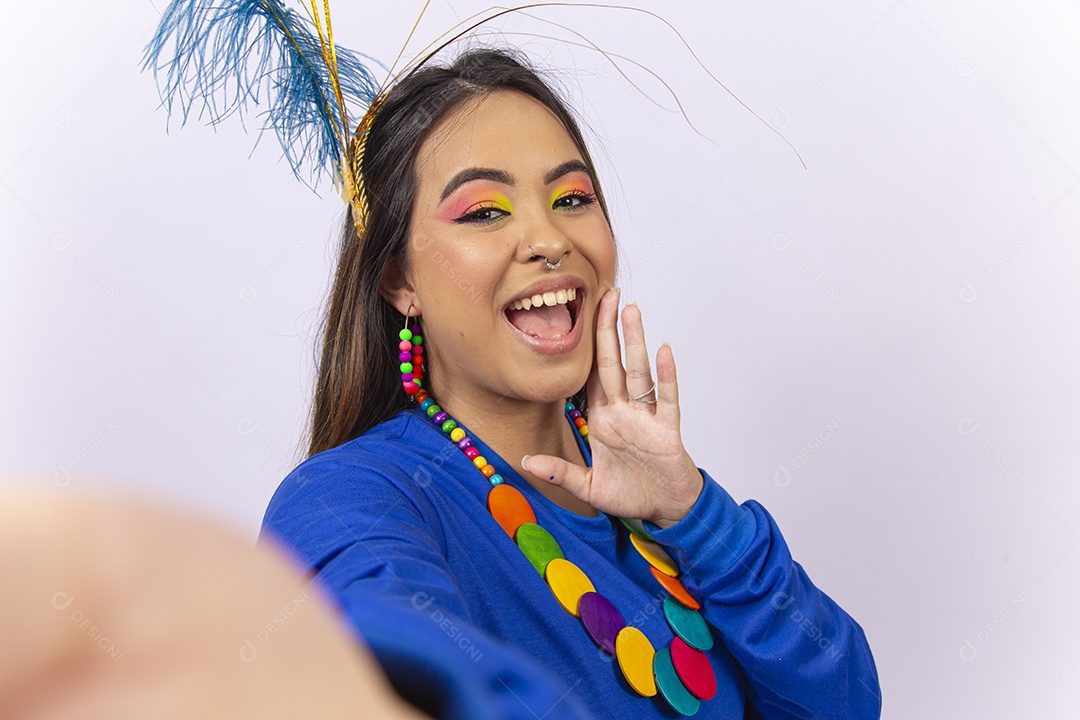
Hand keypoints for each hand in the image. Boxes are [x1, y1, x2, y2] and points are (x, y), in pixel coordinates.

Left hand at [522, 288, 703, 528]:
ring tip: (631, 310)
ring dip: (635, 341)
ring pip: (639, 371)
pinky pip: (666, 398)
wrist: (666, 511)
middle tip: (607, 294)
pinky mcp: (667, 430)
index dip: (586, 348)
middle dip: (608, 330)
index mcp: (604, 419)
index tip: (580, 316)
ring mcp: (647, 418)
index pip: (592, 375)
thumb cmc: (632, 494)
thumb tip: (526, 462)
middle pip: (613, 363)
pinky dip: (666, 375)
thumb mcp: (588, 486)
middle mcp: (624, 412)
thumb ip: (559, 473)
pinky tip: (664, 350)